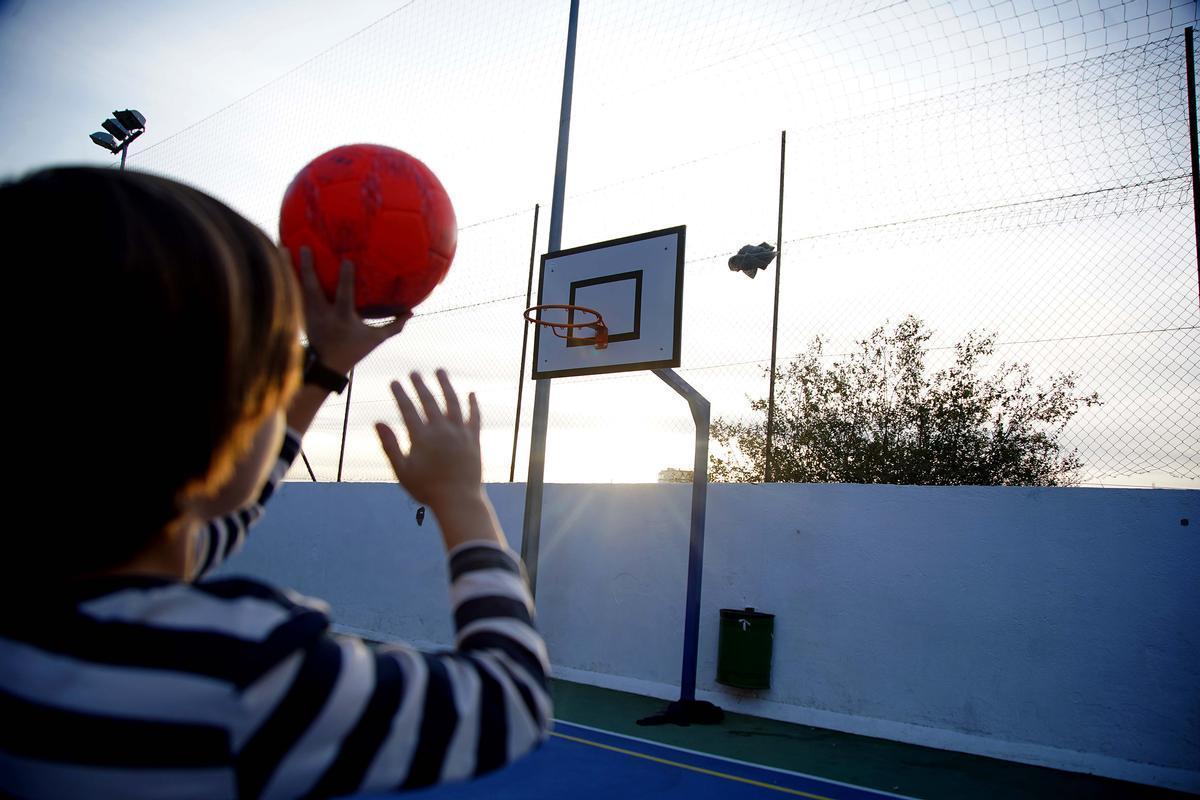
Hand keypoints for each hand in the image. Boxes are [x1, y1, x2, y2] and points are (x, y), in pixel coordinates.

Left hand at [289, 246, 410, 373]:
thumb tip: (412, 311)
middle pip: (312, 289)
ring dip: (288, 268)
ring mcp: (309, 315)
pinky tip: (279, 263)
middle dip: (308, 268)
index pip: (344, 296)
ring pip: (296, 288)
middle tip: (303, 246)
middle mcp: (323, 314)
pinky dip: (286, 278)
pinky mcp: (301, 315)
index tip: (346, 260)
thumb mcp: (376, 339)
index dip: (345, 279)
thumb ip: (394, 325)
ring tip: (282, 247)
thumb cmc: (353, 350)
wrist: (326, 367)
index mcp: (342, 318)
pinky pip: (292, 293)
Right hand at [375, 370, 482, 511]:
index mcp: (422, 437)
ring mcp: (460, 433)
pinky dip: (472, 404)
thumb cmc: (427, 489)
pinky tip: (471, 393)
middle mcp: (441, 430)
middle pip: (429, 401)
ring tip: (440, 371)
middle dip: (420, 385)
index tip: (394, 382)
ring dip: (445, 385)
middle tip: (414, 372)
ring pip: (452, 402)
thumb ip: (390, 445)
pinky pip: (474, 417)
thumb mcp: (402, 470)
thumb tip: (377, 422)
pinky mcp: (474, 439)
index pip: (408, 409)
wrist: (458, 500)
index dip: (400, 394)